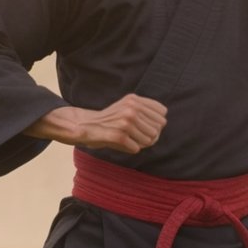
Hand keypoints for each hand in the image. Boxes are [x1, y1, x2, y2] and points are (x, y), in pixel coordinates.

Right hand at [29, 94, 167, 153]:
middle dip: (150, 136)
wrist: (84, 125)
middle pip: (157, 129)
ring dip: (140, 143)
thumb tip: (163, 122)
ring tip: (129, 139)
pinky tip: (121, 143)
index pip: (162, 114)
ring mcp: (125, 122)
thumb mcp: (127, 107)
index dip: (157, 124)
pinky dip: (130, 149)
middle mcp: (131, 108)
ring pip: (149, 140)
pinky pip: (137, 148)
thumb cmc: (109, 119)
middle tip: (136, 136)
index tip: (146, 127)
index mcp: (135, 99)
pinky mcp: (119, 135)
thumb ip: (145, 111)